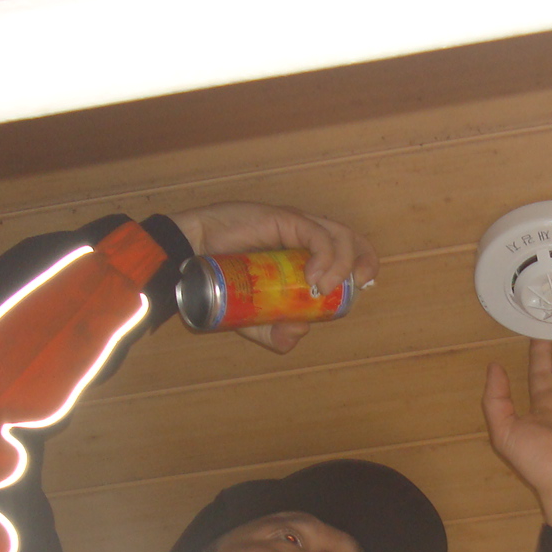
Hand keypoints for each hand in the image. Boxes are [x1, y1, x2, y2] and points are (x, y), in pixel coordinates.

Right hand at [167, 201, 378, 353]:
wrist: (188, 259)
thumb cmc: (219, 282)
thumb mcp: (251, 320)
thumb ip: (274, 332)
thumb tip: (299, 333)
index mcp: (302, 254)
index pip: (345, 252)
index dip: (361, 265)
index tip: (361, 287)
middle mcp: (303, 236)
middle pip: (350, 239)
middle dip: (364, 260)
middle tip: (359, 284)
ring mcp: (294, 224)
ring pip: (337, 235)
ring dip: (342, 263)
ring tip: (325, 288)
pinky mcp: (282, 218)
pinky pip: (315, 233)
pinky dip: (324, 255)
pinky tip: (315, 277)